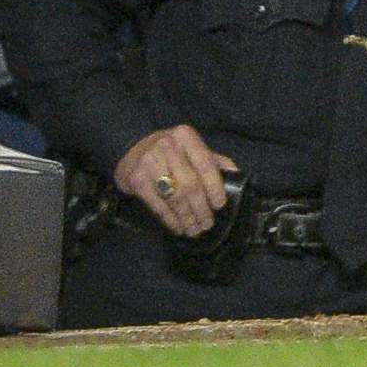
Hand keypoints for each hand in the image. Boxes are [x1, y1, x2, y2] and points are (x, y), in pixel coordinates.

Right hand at [113, 120, 237, 235]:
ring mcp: (150, 162)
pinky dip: (170, 219)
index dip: (215, 187)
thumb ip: (212, 159)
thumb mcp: (189, 147)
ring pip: (175, 197)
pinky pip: (158, 205)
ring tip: (194, 230)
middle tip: (207, 224)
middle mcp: (167, 146)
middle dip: (201, 209)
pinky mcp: (136, 179)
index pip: (205, 164)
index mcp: (186, 136)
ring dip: (187, 218)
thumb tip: (236, 175)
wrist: (130, 150)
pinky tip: (178, 227)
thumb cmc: (168, 151)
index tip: (220, 205)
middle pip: (190, 184)